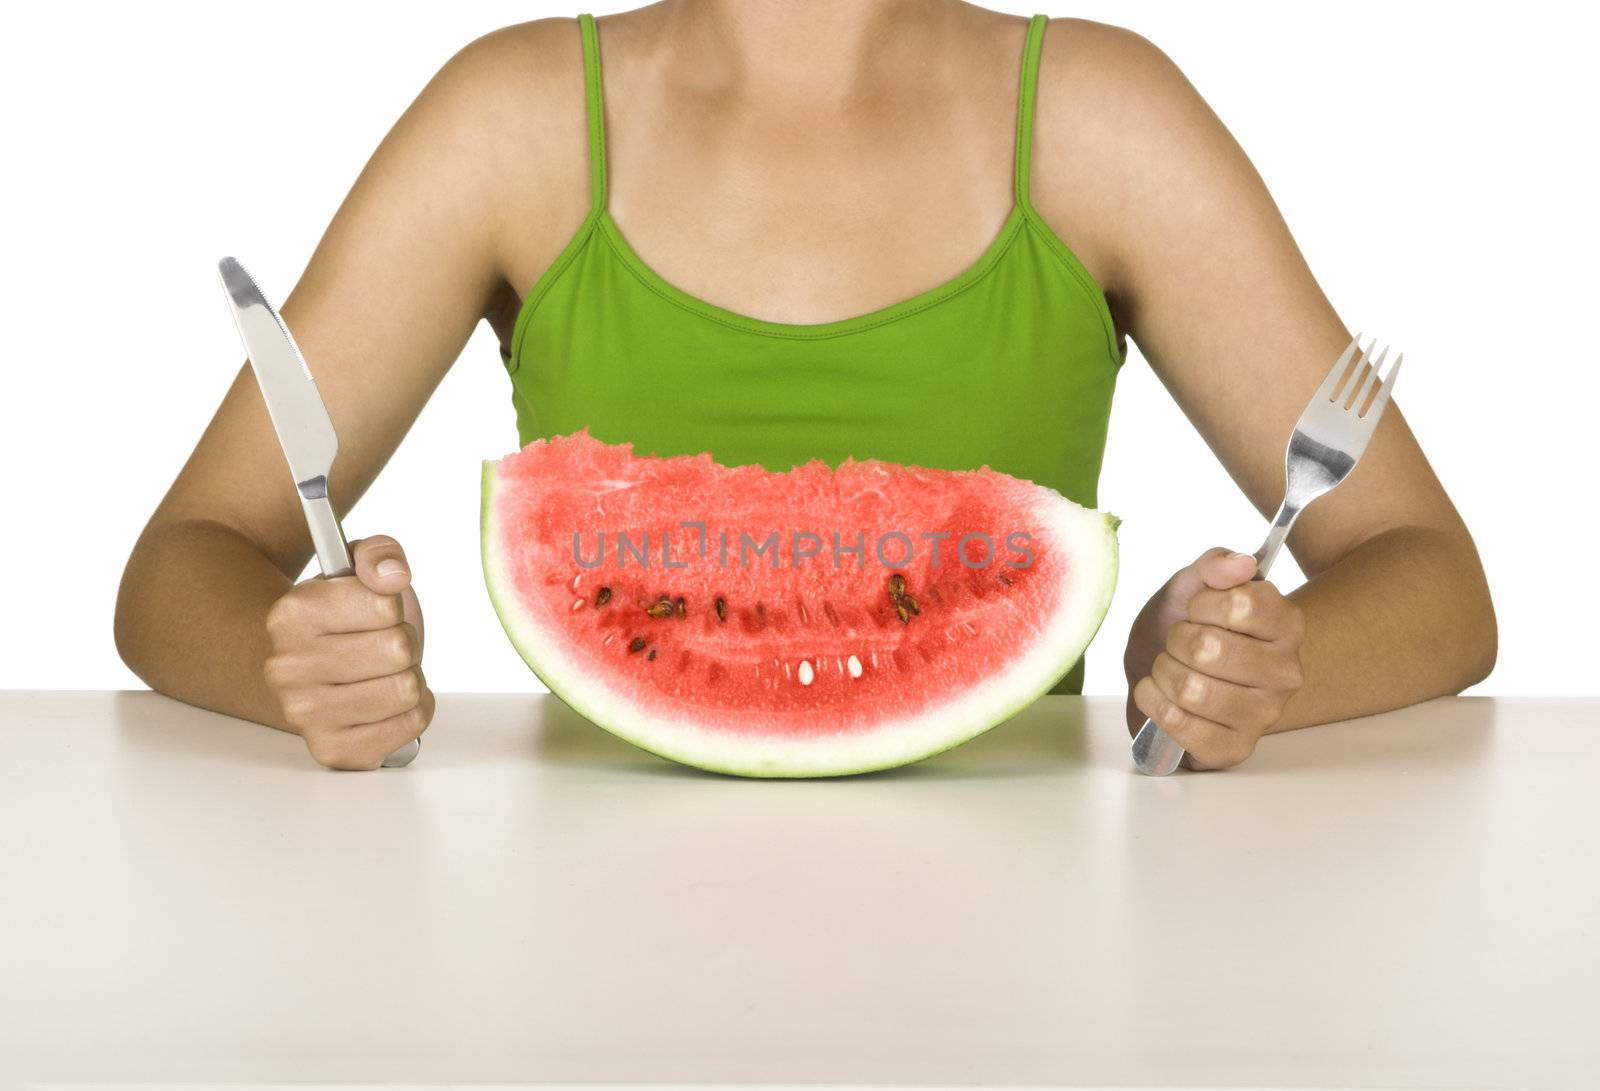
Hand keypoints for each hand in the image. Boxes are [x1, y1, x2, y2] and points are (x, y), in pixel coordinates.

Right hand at [262, 535, 433, 769]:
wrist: (306, 667)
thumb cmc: (342, 619)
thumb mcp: (357, 569)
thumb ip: (380, 554)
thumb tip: (393, 575)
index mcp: (291, 614)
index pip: (384, 605)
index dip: (392, 606)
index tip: (373, 612)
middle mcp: (287, 667)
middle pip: (398, 650)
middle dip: (404, 644)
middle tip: (381, 646)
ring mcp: (305, 714)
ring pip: (407, 691)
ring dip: (408, 679)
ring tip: (382, 674)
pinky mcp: (332, 749)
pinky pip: (408, 728)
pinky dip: (411, 714)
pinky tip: (386, 704)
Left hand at [1123, 546, 1304, 770]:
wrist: (1156, 673)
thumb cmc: (1180, 629)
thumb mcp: (1189, 587)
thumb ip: (1214, 566)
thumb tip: (1241, 564)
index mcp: (1285, 625)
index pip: (1239, 604)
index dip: (1201, 604)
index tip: (1196, 611)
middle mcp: (1286, 672)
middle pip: (1209, 648)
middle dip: (1176, 641)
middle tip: (1178, 644)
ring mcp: (1263, 715)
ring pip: (1191, 689)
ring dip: (1163, 673)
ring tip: (1169, 670)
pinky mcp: (1234, 749)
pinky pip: (1180, 724)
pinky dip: (1154, 704)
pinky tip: (1159, 696)